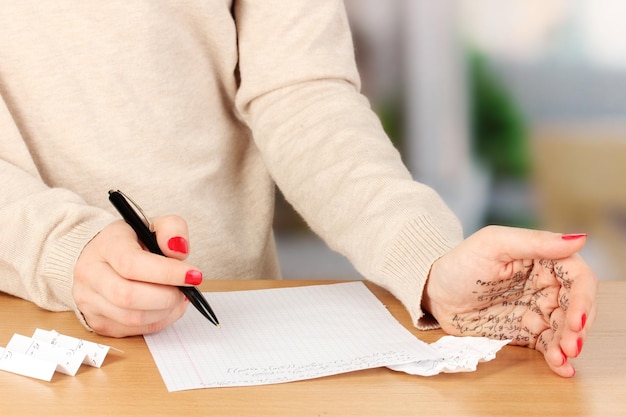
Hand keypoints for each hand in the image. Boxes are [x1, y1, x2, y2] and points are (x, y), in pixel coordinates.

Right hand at [73, 216, 201, 336]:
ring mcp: (89, 301)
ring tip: (178, 297)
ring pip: (132, 318)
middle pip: (129, 296)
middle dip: (167, 296)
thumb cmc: (131, 242)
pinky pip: (134, 330)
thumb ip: (172, 229)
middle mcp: (90, 273)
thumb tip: (180, 250)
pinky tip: (166, 307)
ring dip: (165, 311)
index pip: (132, 264)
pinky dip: (158, 321)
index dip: (167, 273)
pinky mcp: (97, 322)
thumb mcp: (153, 225)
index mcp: (105, 245)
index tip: (193, 275)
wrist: (99, 256)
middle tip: (186, 289)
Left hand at [423, 226, 597, 376]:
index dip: (583, 299)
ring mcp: (537, 309)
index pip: (578, 276)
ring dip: (569, 344)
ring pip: (566, 328)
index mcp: (543, 258)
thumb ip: (535, 242)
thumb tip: (580, 239)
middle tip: (570, 346)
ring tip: (561, 358)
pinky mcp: (526, 331)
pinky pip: (549, 345)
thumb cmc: (460, 262)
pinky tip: (561, 368)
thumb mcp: (494, 244)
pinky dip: (558, 357)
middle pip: (577, 306)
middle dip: (578, 327)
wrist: (434, 293)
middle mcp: (545, 284)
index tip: (575, 320)